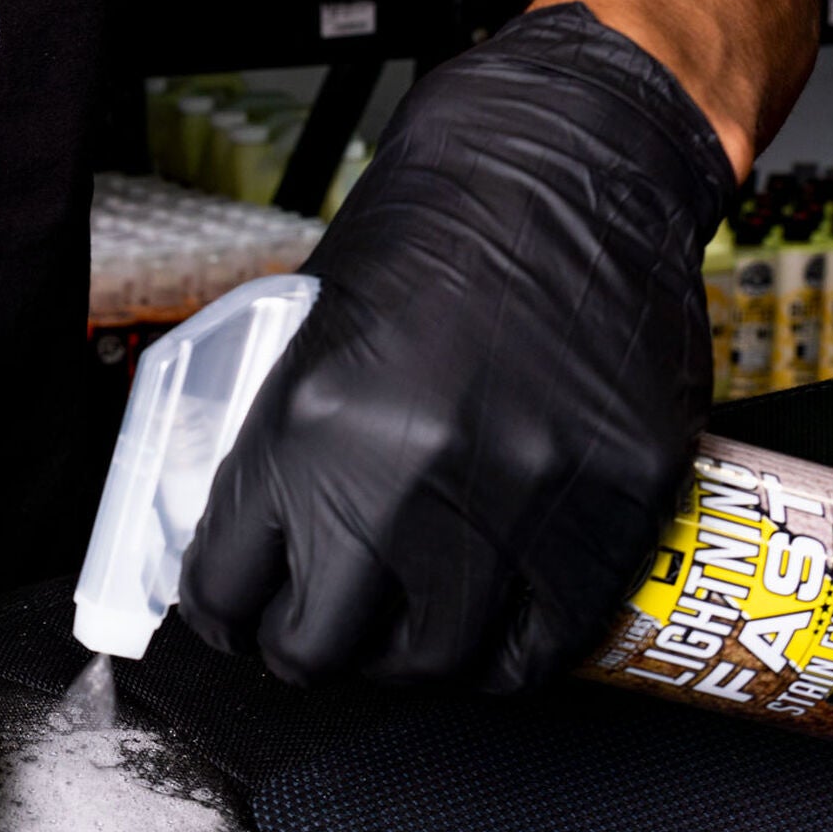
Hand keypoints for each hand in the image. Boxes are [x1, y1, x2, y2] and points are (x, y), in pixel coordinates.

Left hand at [180, 3, 732, 689]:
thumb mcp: (313, 334)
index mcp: (307, 427)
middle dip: (304, 647)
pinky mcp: (609, 514)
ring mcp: (516, 505)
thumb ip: (282, 448)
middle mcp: (406, 481)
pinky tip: (486, 622)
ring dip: (404, 658)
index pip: (224, 589)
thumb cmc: (440, 230)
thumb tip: (255, 546)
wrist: (571, 163)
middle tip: (317, 627)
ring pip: (431, 667)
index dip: (223, 614)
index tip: (237, 615)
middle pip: (321, 649)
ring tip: (403, 625)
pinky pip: (541, 650)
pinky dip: (503, 656)